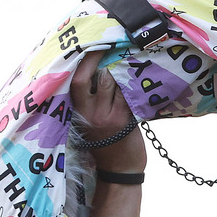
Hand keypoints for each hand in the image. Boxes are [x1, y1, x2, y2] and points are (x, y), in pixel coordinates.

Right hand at [71, 52, 146, 171]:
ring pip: (117, 83)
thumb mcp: (87, 123)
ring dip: (122, 72)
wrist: (119, 171)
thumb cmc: (104, 146)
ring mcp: (109, 116)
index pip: (78, 81)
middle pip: (99, 77)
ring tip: (127, 64)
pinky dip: (134, 85)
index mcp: (78, 112)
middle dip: (108, 63)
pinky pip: (130, 94)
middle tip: (115, 49)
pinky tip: (139, 78)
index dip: (85, 61)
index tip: (92, 45)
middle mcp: (91, 113)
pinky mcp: (126, 120)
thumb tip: (98, 72)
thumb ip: (90, 101)